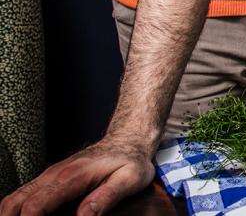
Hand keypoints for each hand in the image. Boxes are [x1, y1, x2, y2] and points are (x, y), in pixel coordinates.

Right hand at [0, 135, 154, 215]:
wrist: (128, 139)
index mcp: (72, 176)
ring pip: (14, 198)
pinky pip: (22, 194)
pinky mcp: (49, 178)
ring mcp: (49, 175)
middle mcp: (55, 174)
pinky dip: (15, 209)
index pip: (36, 206)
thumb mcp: (130, 179)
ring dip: (11, 215)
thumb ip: (106, 197)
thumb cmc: (131, 161)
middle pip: (16, 204)